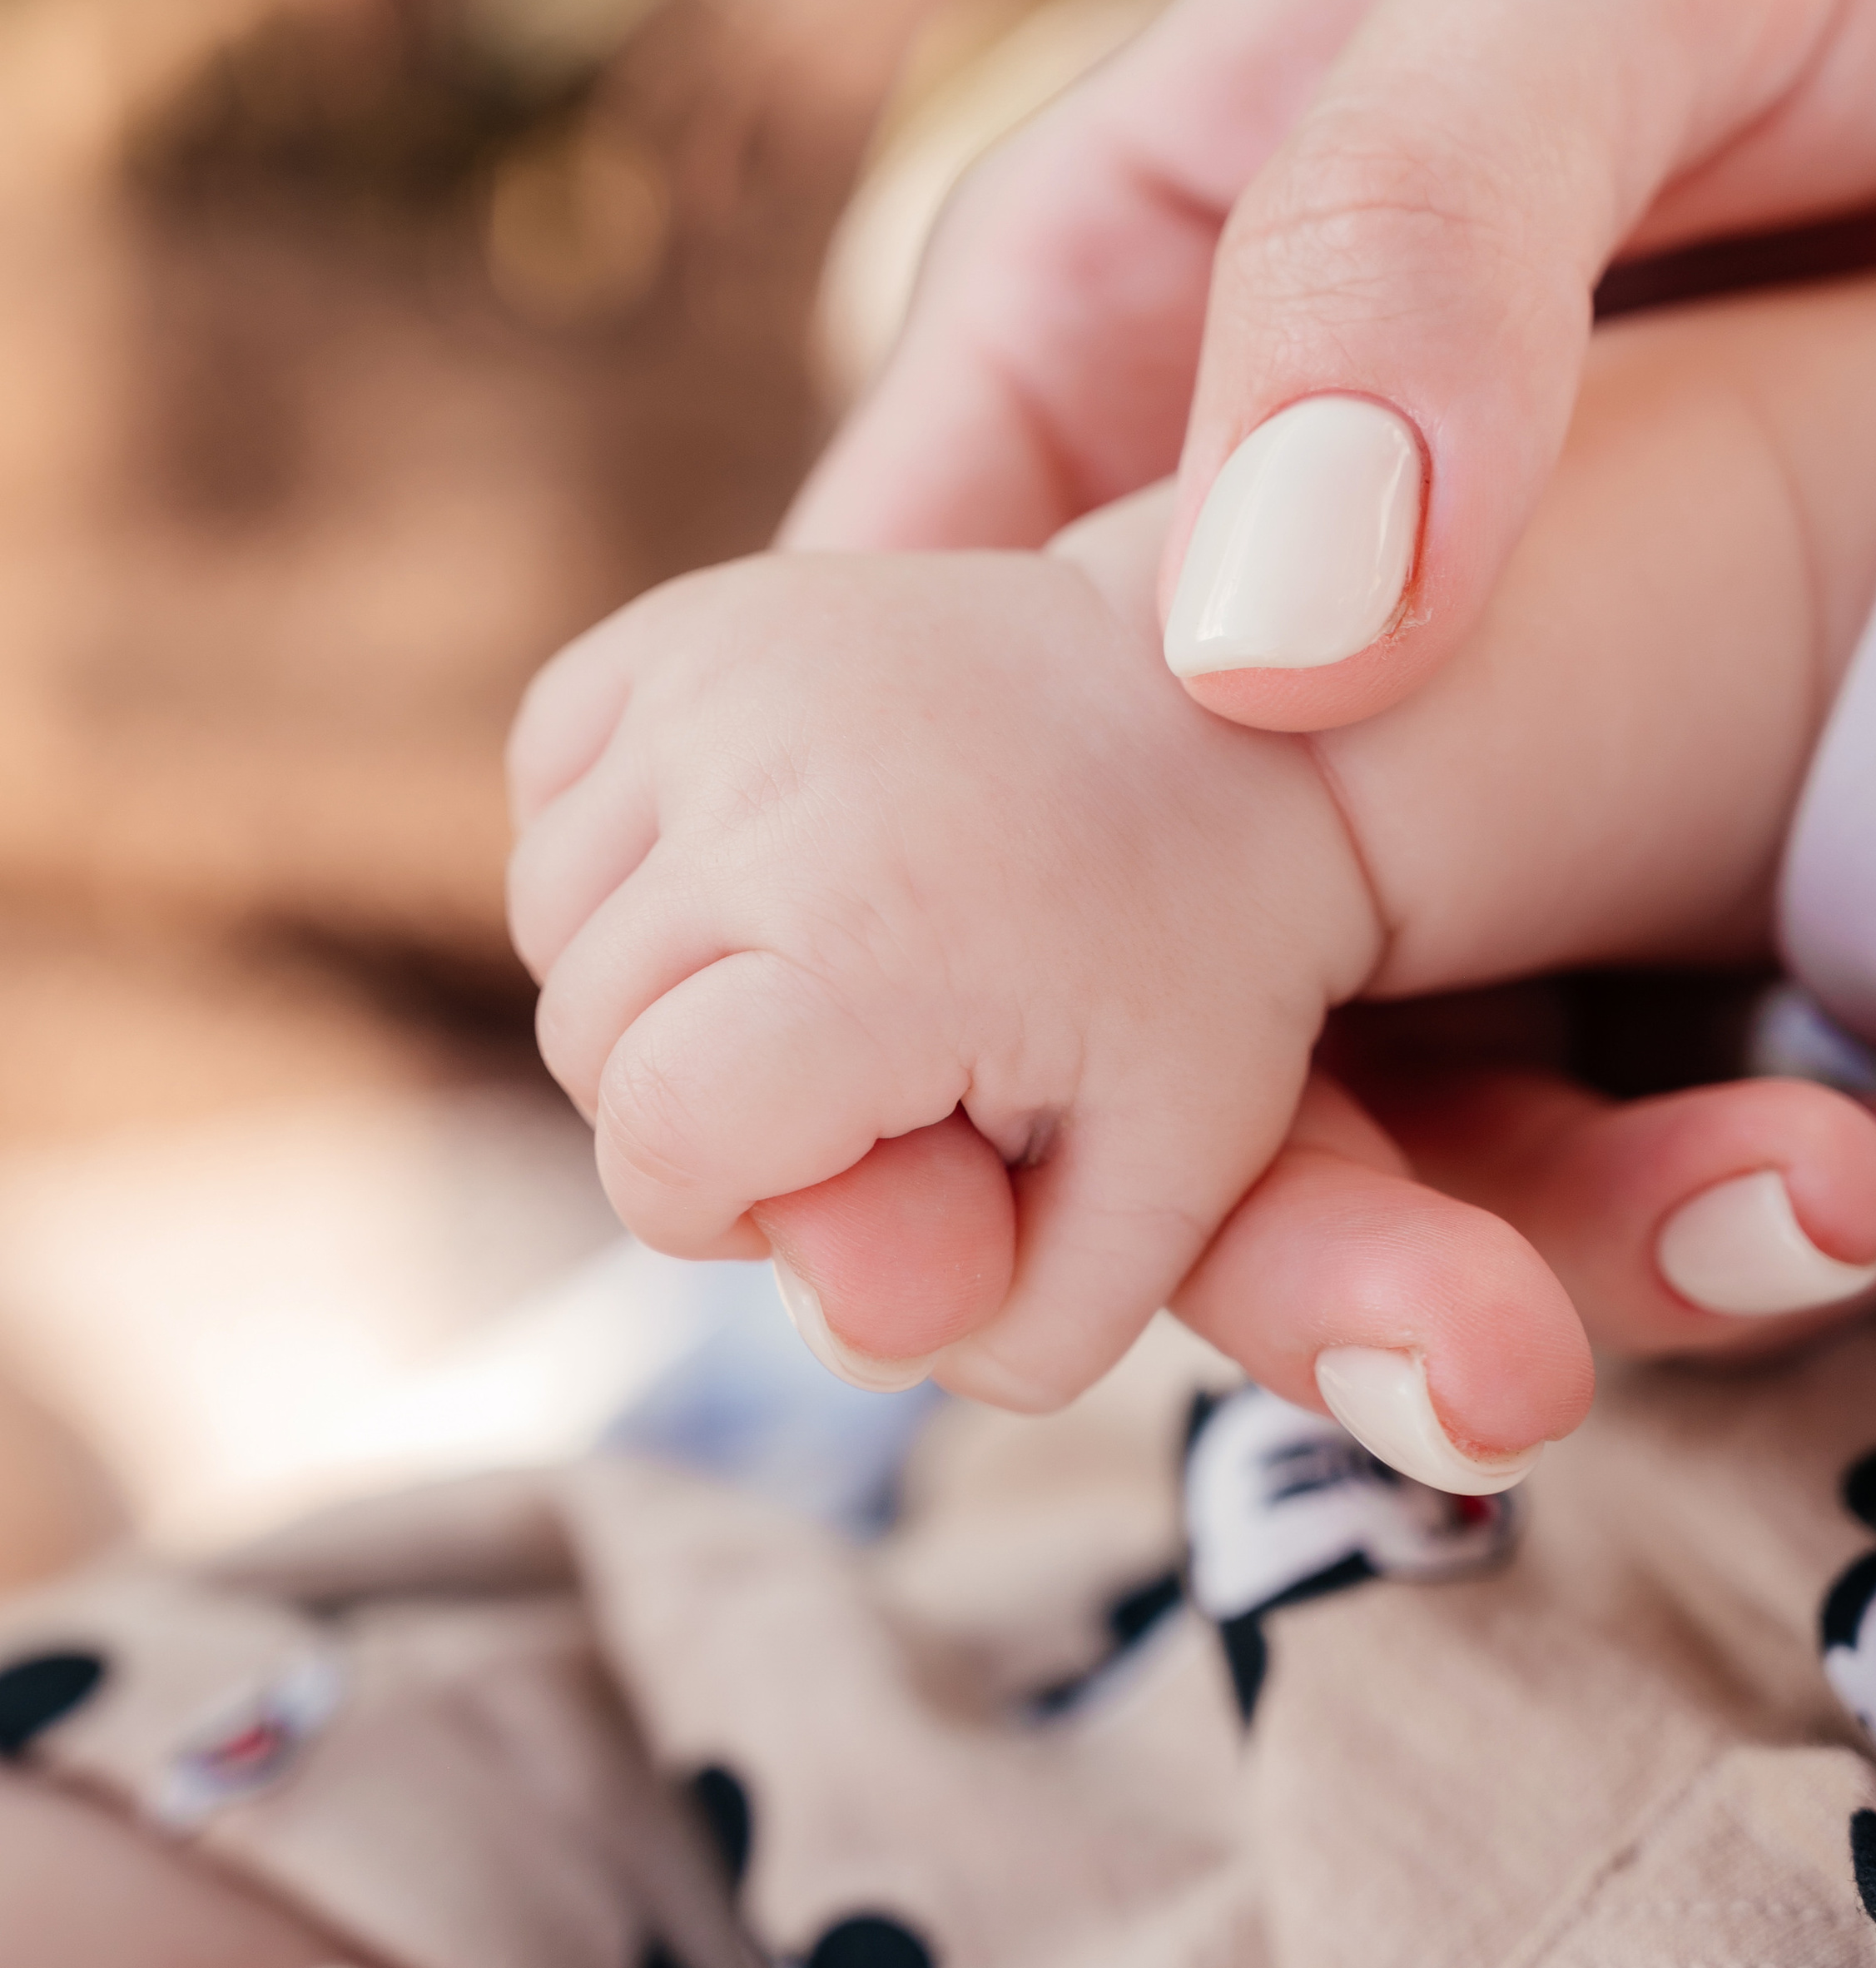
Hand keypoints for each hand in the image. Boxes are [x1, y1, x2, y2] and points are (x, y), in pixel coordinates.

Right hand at [506, 524, 1382, 1410]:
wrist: (1230, 722)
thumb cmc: (1199, 970)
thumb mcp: (1173, 1190)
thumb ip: (1019, 1328)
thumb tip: (845, 1346)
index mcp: (875, 943)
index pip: (656, 1143)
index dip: (723, 1201)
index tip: (832, 1175)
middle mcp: (764, 789)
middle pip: (587, 1038)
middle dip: (690, 1100)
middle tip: (851, 1075)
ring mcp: (717, 679)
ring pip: (553, 914)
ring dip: (647, 976)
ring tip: (815, 962)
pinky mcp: (691, 621)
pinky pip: (554, 778)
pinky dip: (619, 847)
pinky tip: (756, 863)